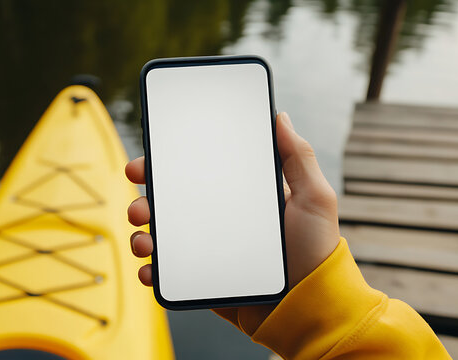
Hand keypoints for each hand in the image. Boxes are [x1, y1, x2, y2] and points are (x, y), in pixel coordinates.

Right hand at [126, 112, 339, 335]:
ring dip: (142, 233)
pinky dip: (152, 269)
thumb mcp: (315, 198)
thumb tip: (281, 117)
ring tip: (143, 240)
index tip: (151, 156)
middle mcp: (220, 220)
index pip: (198, 173)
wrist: (308, 308)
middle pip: (171, 203)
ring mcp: (208, 250)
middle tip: (140, 203)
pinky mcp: (202, 279)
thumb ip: (298, 157)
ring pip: (163, 235)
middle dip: (145, 199)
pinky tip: (151, 269)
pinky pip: (168, 272)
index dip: (170, 163)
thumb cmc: (317, 252)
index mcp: (240, 197)